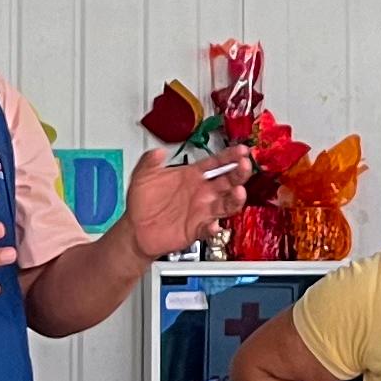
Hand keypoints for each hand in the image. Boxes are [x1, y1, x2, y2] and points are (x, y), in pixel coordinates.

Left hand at [121, 147, 244, 261]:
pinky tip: (213, 225)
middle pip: (228, 181)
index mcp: (192, 176)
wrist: (136, 229)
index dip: (230, 156)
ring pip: (226, 204)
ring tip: (238, 192)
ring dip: (235, 199)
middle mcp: (202, 193)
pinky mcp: (197, 230)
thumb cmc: (143, 203)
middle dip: (239, 173)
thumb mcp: (142, 176)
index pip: (216, 163)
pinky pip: (209, 229)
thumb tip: (158, 151)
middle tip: (244, 165)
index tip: (241, 150)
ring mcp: (202, 211)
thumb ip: (149, 162)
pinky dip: (213, 228)